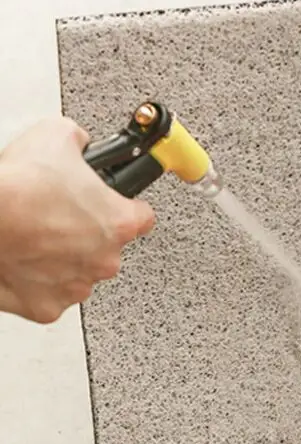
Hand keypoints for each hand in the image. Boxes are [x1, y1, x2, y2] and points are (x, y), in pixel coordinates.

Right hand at [0, 118, 154, 323]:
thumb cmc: (16, 187)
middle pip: (108, 246)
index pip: (142, 216)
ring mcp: (76, 286)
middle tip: (60, 215)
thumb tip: (80, 143)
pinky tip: (25, 258)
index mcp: (119, 223)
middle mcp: (105, 259)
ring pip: (80, 270)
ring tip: (37, 234)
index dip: (126, 206)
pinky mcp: (47, 306)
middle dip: (88, 232)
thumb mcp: (58, 136)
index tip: (116, 203)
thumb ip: (81, 142)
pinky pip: (50, 293)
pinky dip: (39, 280)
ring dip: (65, 256)